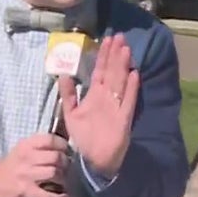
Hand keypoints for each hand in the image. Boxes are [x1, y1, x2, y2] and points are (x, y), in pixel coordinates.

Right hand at [0, 133, 70, 196]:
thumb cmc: (13, 164)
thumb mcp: (22, 149)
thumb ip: (41, 146)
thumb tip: (66, 147)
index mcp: (26, 145)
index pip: (51, 139)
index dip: (63, 145)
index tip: (67, 151)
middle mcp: (26, 158)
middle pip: (56, 157)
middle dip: (66, 163)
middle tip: (66, 168)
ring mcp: (26, 175)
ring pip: (55, 173)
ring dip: (63, 179)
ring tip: (63, 181)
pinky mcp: (26, 191)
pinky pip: (48, 195)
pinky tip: (64, 196)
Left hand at [57, 34, 138, 177]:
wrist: (93, 160)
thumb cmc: (83, 138)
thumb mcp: (70, 115)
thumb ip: (67, 95)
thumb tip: (63, 74)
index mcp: (95, 95)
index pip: (101, 71)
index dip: (104, 56)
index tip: (106, 40)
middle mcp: (107, 98)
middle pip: (112, 72)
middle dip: (115, 55)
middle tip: (119, 37)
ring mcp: (116, 106)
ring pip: (120, 81)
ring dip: (123, 66)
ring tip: (125, 49)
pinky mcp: (124, 118)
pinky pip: (128, 101)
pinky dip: (131, 88)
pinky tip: (134, 74)